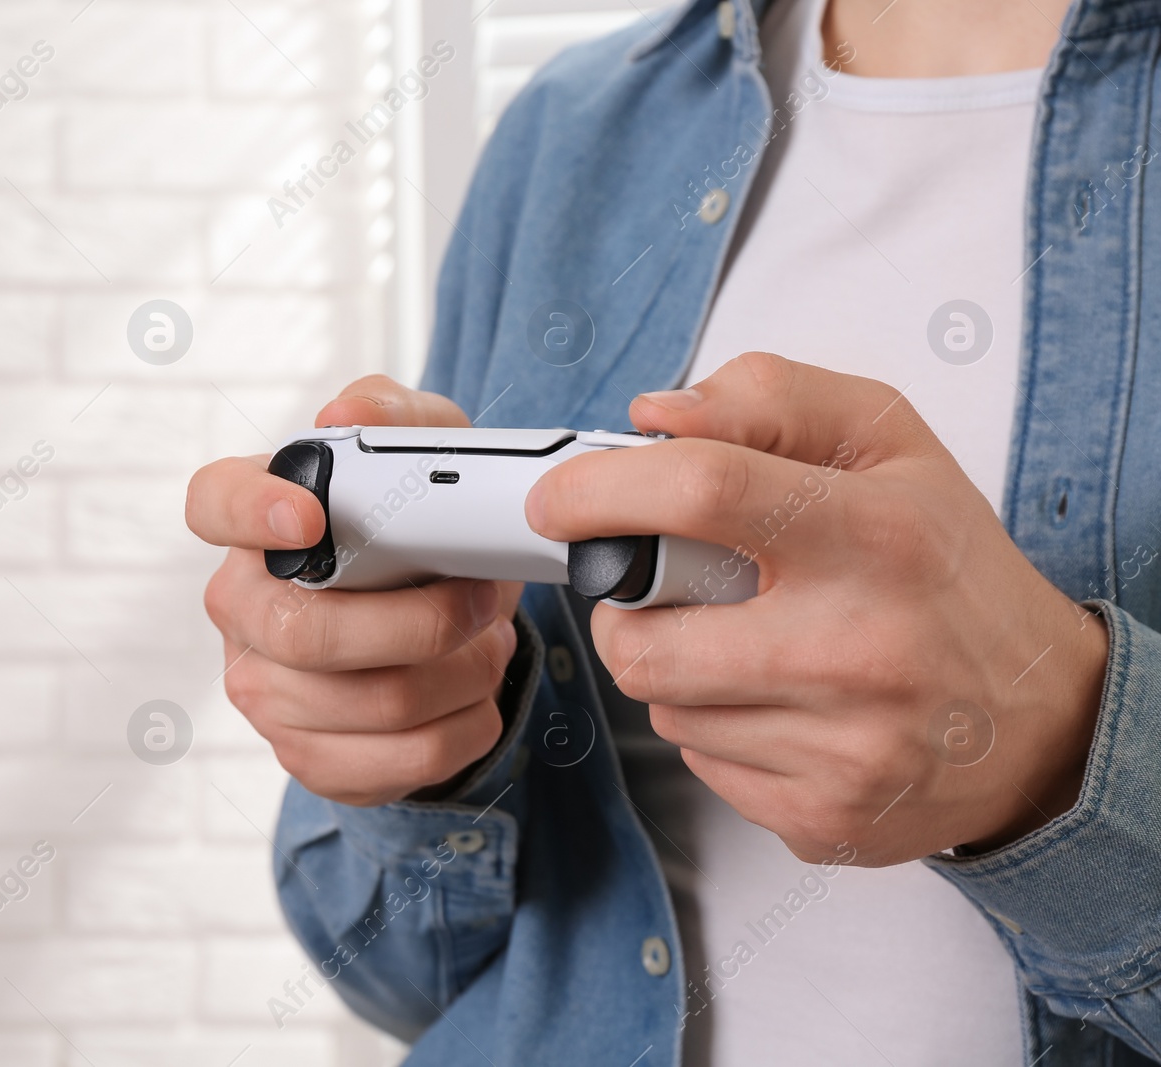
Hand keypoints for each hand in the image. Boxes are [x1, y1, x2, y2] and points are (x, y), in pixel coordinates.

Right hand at [187, 376, 523, 806]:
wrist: (439, 620)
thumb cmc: (417, 527)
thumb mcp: (424, 451)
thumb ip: (393, 414)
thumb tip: (347, 410)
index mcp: (253, 524)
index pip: (213, 505)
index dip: (251, 512)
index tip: (309, 517)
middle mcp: (242, 612)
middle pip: (305, 634)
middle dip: (418, 622)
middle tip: (478, 599)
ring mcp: (267, 694)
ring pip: (374, 704)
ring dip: (463, 673)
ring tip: (488, 642)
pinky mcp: (311, 758)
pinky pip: (401, 761)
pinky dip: (465, 727)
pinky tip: (475, 694)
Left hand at [527, 353, 1108, 864]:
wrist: (1044, 722)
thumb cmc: (950, 571)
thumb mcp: (890, 446)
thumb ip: (773, 400)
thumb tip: (655, 418)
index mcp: (875, 536)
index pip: (703, 492)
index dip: (603, 490)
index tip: (559, 499)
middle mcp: (858, 648)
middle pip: (646, 641)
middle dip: (626, 610)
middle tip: (669, 590)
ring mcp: (842, 749)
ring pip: (665, 707)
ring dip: (682, 670)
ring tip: (757, 645)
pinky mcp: (826, 818)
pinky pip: (701, 765)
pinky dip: (720, 729)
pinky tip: (783, 706)